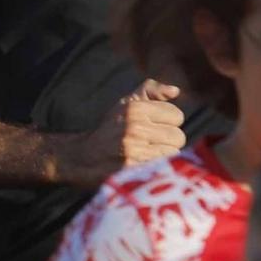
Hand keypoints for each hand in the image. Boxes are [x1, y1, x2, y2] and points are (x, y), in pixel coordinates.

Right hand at [61, 80, 185, 187]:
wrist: (83, 156)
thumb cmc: (111, 128)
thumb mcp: (126, 103)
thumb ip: (151, 90)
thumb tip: (175, 91)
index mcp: (135, 108)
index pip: (176, 115)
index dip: (167, 121)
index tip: (153, 126)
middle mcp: (135, 127)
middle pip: (178, 136)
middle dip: (168, 140)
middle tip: (150, 142)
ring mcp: (134, 150)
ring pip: (173, 153)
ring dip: (163, 155)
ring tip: (147, 153)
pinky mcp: (134, 169)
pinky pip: (163, 168)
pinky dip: (158, 167)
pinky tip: (145, 164)